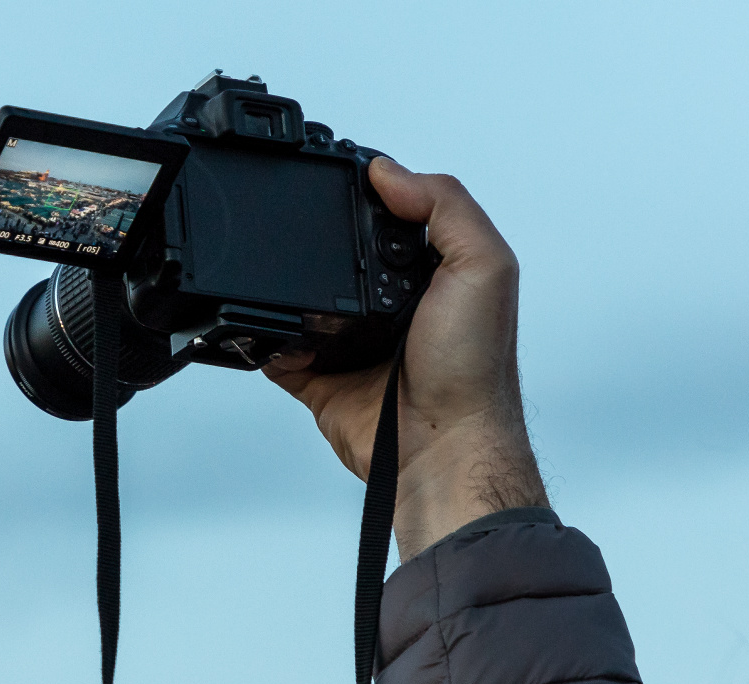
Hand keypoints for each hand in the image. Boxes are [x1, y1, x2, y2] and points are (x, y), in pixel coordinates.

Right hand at [264, 157, 546, 560]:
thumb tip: (387, 171)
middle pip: (338, 257)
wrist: (440, 447)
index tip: (341, 175)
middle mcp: (390, 307)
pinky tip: (266, 324)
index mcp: (431, 274)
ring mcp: (351, 345)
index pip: (392, 217)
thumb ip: (446, 206)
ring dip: (285, 288)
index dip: (370, 194)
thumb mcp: (484, 266)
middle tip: (298, 227)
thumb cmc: (474, 370)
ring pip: (301, 301)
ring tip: (276, 273)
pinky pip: (276, 351)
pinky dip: (264, 339)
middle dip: (316, 242)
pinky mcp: (318, 380)